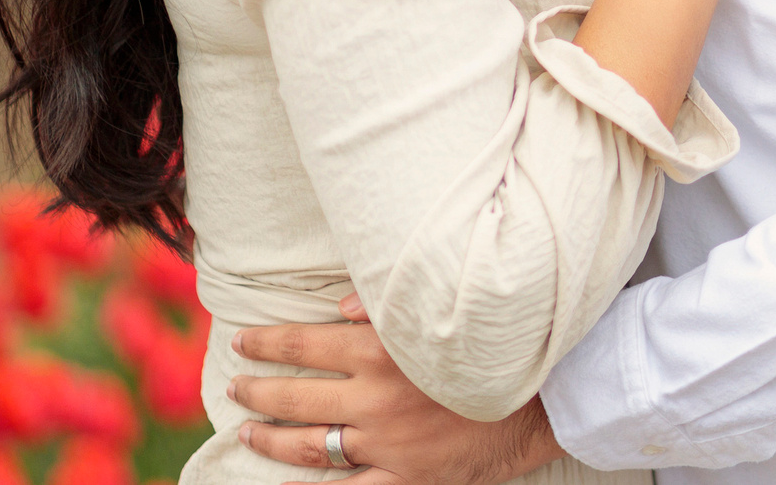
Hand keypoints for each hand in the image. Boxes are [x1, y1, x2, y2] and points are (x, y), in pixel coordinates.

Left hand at [229, 300, 563, 483]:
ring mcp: (386, 444)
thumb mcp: (438, 314)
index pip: (304, 346)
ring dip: (271, 440)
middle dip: (258, 392)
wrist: (541, 399)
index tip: (242, 341)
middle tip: (234, 387)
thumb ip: (383, 308)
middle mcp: (374, 400)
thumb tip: (339, 308)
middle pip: (297, 397)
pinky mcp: (405, 477)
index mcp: (379, 352)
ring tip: (246, 434)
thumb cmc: (488, 346)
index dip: (267, 344)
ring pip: (309, 446)